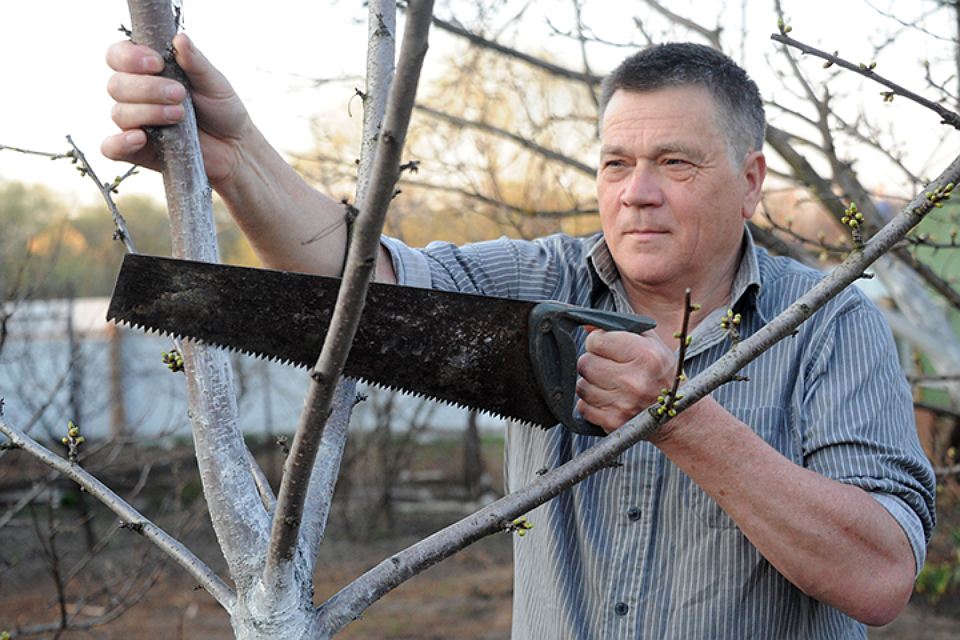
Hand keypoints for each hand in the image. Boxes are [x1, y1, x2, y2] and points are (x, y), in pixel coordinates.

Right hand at [102, 33, 251, 188]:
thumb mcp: (214, 83)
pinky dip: (120, 143)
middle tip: (179, 94)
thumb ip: (196, 63)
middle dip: (147, 88)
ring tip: (180, 115)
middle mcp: (136, 95)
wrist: (236, 147)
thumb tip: (180, 38)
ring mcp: (136, 123)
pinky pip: (112, 148)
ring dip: (148, 112)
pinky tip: (139, 138)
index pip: (118, 56)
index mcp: (148, 71)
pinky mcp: (139, 151)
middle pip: (116, 85)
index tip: (157, 63)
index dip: (130, 57)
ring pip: (119, 113)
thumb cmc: (222, 110)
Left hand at [575, 329, 675, 432]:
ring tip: (608, 383)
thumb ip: (619, 327)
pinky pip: (583, 407)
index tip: (605, 346)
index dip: (597, 341)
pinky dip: (590, 403)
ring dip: (590, 383)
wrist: (677, 413)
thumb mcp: (650, 342)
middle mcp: (634, 381)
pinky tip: (607, 399)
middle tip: (606, 365)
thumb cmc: (660, 372)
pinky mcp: (613, 423)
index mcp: (645, 355)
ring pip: (581, 386)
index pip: (596, 341)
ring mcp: (623, 404)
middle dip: (592, 361)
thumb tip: (585, 323)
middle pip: (585, 363)